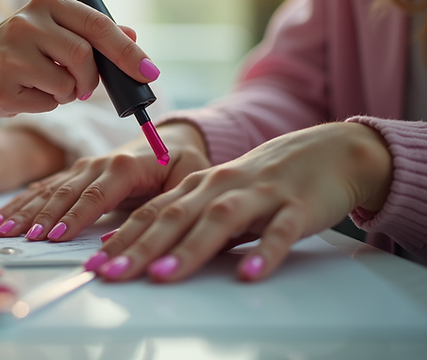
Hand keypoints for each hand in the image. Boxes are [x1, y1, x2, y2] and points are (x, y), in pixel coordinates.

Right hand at [0, 0, 156, 128]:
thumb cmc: (22, 48)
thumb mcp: (55, 29)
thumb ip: (94, 33)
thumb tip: (135, 37)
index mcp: (47, 3)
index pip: (98, 26)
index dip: (127, 52)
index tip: (150, 73)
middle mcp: (27, 23)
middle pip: (85, 58)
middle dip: (92, 80)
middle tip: (84, 87)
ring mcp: (10, 56)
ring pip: (68, 85)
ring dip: (68, 94)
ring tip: (48, 85)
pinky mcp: (1, 87)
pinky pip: (47, 104)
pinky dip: (47, 104)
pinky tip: (27, 92)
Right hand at [0, 123, 210, 239]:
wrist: (173, 136)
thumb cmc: (182, 160)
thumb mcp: (186, 180)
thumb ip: (159, 206)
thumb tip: (115, 238)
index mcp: (125, 164)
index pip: (97, 194)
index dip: (75, 216)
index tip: (56, 236)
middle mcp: (99, 163)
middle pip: (64, 193)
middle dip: (40, 217)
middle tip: (18, 238)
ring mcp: (84, 167)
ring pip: (48, 190)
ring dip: (23, 210)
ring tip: (0, 228)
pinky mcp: (76, 173)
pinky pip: (44, 188)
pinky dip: (21, 202)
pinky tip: (1, 214)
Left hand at [86, 122, 392, 282]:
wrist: (329, 151)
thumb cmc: (266, 179)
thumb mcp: (217, 197)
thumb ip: (177, 221)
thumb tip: (127, 246)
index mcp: (199, 185)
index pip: (152, 213)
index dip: (123, 239)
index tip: (97, 265)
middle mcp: (222, 186)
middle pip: (176, 217)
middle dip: (141, 247)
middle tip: (114, 274)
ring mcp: (260, 194)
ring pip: (220, 220)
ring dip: (190, 249)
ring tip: (165, 274)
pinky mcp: (297, 207)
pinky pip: (281, 232)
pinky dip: (265, 252)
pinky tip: (250, 274)